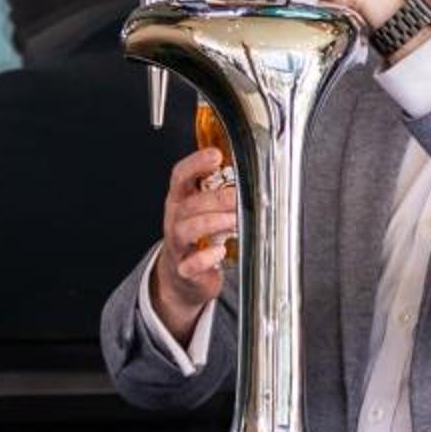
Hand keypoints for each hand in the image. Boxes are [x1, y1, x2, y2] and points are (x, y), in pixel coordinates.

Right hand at [148, 143, 240, 345]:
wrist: (182, 276)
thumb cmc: (198, 236)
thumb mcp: (203, 209)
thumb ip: (220, 190)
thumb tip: (254, 171)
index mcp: (181, 200)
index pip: (181, 176)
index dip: (196, 163)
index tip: (216, 155)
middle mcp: (176, 220)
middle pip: (189, 204)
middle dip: (216, 199)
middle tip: (239, 196)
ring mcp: (178, 245)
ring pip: (186, 230)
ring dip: (213, 223)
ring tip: (236, 220)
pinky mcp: (185, 270)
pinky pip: (190, 264)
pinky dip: (205, 258)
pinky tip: (220, 251)